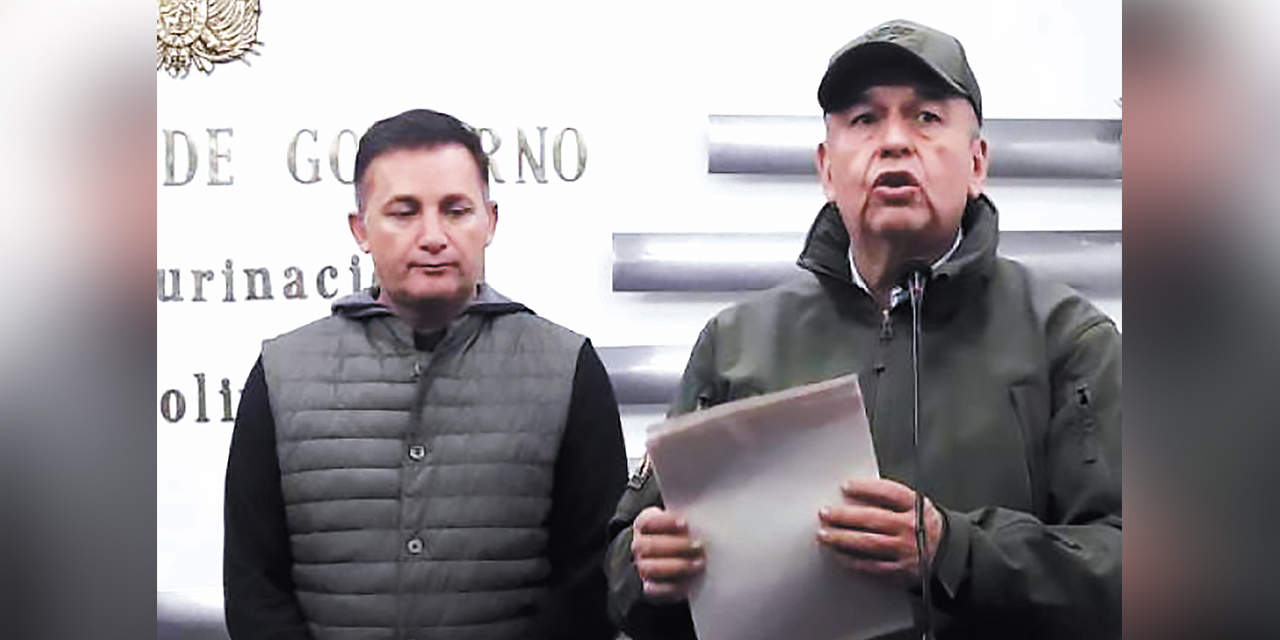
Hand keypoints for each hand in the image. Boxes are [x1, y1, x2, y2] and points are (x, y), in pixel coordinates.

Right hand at [631, 506, 705, 602]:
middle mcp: (639, 546)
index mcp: (644, 525)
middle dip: (676, 546)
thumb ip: (687, 520)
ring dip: (677, 566)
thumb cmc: (680, 536)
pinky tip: (690, 582)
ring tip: (698, 564)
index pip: (648, 521)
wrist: (676, 560)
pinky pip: (655, 589)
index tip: (686, 523)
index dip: (666, 522)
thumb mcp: (680, 523)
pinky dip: (673, 586)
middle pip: (649, 545)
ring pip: (650, 567)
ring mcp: (642, 567)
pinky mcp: (649, 587)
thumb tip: (704, 519)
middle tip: (699, 545)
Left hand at [817, 478, 943, 586]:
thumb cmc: (927, 528)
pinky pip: (872, 566)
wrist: (950, 556)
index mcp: (917, 507)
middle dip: (845, 516)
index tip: (846, 486)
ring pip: (868, 543)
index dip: (865, 488)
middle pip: (873, 519)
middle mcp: (911, 528)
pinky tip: (838, 554)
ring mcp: (906, 551)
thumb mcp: (918, 506)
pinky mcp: (900, 571)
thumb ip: (892, 499)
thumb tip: (858, 492)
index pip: (889, 493)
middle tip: (825, 513)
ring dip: (842, 539)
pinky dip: (852, 560)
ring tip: (824, 534)